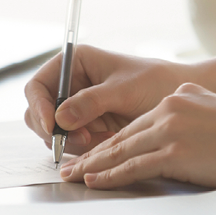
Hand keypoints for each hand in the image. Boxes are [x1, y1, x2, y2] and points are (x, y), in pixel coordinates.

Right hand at [24, 45, 189, 154]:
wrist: (177, 99)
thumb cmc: (156, 82)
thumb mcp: (125, 89)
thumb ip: (93, 102)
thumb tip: (61, 117)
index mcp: (74, 64)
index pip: (38, 86)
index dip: (40, 107)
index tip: (52, 126)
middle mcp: (70, 86)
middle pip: (40, 114)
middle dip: (55, 131)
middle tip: (82, 141)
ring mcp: (77, 109)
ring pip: (54, 134)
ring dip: (72, 143)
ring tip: (101, 141)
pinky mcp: (87, 128)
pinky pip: (72, 145)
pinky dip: (84, 150)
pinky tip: (105, 144)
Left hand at [59, 83, 215, 190]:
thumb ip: (194, 118)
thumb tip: (182, 136)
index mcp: (182, 96)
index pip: (139, 122)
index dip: (114, 140)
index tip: (96, 151)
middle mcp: (172, 106)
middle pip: (124, 134)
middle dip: (95, 152)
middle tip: (72, 164)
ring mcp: (172, 128)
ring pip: (122, 150)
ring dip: (94, 165)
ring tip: (75, 175)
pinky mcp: (176, 151)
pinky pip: (133, 166)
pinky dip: (110, 176)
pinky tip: (95, 181)